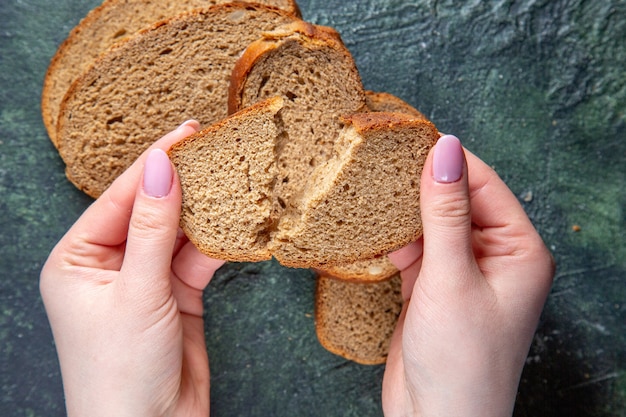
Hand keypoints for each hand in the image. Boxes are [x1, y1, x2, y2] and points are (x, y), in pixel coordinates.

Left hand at [40, 121, 224, 416]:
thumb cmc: (120, 372)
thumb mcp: (135, 292)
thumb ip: (151, 228)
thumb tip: (160, 168)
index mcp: (78, 259)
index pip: (119, 198)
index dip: (153, 166)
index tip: (185, 135)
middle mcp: (109, 264)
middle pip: (150, 210)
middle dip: (181, 184)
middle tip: (213, 149)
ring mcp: (145, 279)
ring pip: (178, 233)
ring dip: (204, 213)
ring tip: (232, 181)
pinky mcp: (176, 294)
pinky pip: (197, 258)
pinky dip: (217, 244)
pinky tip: (236, 224)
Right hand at [382, 135, 554, 415]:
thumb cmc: (462, 362)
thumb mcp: (451, 279)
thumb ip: (445, 213)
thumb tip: (445, 151)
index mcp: (519, 251)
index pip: (485, 185)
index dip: (449, 161)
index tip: (409, 138)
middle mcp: (495, 258)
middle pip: (458, 203)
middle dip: (422, 187)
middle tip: (382, 165)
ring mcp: (463, 274)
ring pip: (433, 226)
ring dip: (406, 215)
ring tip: (373, 196)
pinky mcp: (434, 289)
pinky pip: (417, 251)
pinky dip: (397, 242)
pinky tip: (377, 235)